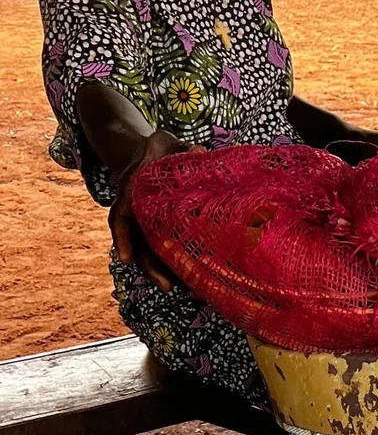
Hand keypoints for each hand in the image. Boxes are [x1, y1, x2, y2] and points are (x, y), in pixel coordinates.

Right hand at [109, 129, 191, 291]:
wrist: (149, 155)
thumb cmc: (157, 149)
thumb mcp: (165, 142)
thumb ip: (179, 147)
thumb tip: (199, 152)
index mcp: (130, 195)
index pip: (120, 219)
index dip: (122, 239)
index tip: (124, 258)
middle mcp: (136, 216)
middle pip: (138, 248)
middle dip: (151, 269)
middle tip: (167, 287)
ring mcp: (147, 228)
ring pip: (153, 257)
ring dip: (170, 276)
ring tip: (192, 293)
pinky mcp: (162, 233)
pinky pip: (168, 253)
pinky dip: (181, 269)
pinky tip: (200, 283)